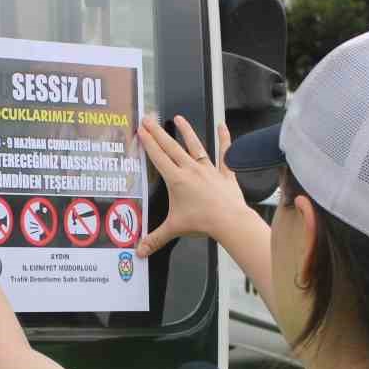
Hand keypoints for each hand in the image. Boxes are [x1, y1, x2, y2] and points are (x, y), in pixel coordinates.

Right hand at [135, 114, 248, 257]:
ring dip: (186, 131)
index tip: (141, 129)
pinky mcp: (225, 173)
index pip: (158, 157)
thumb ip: (155, 239)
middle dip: (158, 132)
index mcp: (176, 180)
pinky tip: (223, 126)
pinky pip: (224, 153)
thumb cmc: (203, 222)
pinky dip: (225, 139)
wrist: (229, 221)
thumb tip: (140, 250)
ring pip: (195, 146)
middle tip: (149, 118)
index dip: (148, 143)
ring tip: (178, 118)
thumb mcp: (174, 229)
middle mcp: (191, 170)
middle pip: (171, 147)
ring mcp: (208, 169)